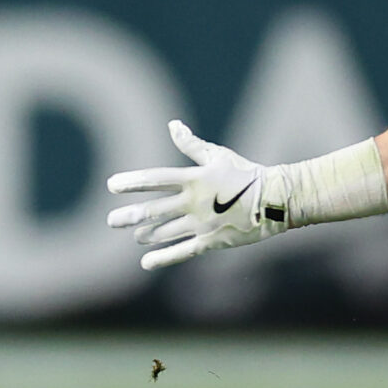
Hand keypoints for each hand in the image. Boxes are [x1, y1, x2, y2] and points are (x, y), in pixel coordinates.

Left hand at [105, 120, 293, 270]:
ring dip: (147, 234)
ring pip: (165, 232)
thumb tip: (173, 125)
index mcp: (194, 178)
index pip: (156, 179)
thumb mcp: (217, 155)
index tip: (112, 186)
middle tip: (111, 221)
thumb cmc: (245, 173)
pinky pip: (183, 251)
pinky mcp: (212, 240)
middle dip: (130, 216)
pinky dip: (163, 257)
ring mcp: (202, 223)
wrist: (276, 199)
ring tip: (136, 236)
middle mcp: (194, 201)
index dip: (133, 182)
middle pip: (154, 210)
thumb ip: (191, 144)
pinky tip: (146, 262)